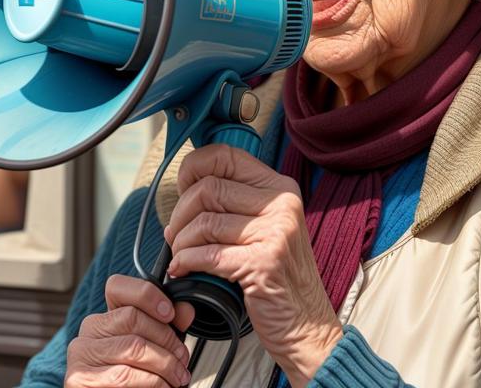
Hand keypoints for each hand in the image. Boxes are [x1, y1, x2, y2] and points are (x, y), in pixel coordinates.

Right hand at [65, 274, 194, 386]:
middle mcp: (90, 329)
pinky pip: (125, 374)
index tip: (170, 313)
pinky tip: (162, 386)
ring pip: (133, 347)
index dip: (147, 295)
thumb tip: (186, 311)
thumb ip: (167, 324)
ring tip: (177, 375)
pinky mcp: (80, 379)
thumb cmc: (133, 374)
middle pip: (132, 317)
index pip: (117, 286)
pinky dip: (152, 381)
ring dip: (164, 363)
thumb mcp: (151, 344)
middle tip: (182, 356)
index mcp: (106, 314)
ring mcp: (81, 353)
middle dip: (166, 337)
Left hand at [164, 144, 342, 387]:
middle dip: (180, 213)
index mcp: (280, 188)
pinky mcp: (264, 263)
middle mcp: (281, 204)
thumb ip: (237, 203)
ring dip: (180, 241)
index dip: (194, 167)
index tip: (182, 187)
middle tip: (175, 234)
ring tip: (179, 254)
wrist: (305, 326)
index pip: (226, 155)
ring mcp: (276, 232)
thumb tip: (186, 188)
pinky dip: (186, 261)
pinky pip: (208, 253)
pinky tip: (182, 269)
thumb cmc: (277, 278)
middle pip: (209, 188)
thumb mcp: (267, 227)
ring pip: (204, 221)